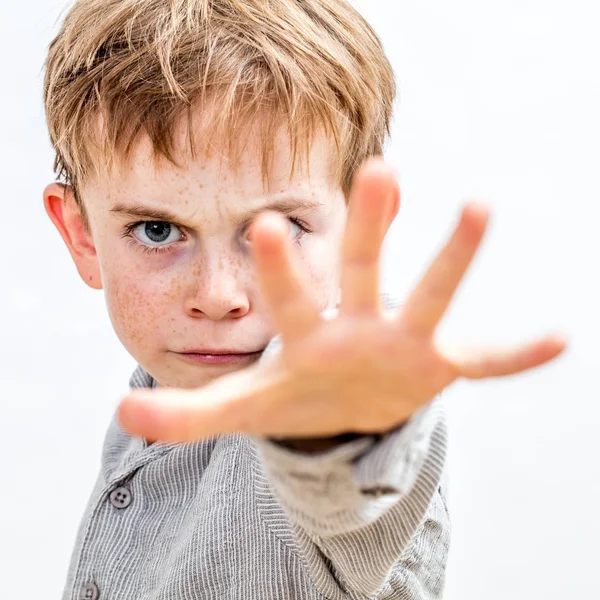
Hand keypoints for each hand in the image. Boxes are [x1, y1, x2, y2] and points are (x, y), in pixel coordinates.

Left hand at [118, 159, 567, 442]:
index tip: (265, 224)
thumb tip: (124, 415)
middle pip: (362, 267)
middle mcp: (357, 322)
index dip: (278, 267)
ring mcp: (401, 341)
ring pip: (429, 293)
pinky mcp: (438, 367)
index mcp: (306, 330)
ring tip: (480, 207)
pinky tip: (559, 340)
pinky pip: (485, 359)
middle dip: (368, 224)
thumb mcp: (240, 408)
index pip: (288, 293)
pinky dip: (518, 353)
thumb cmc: (292, 394)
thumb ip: (184, 414)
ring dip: (453, 256)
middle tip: (379, 167)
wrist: (342, 407)